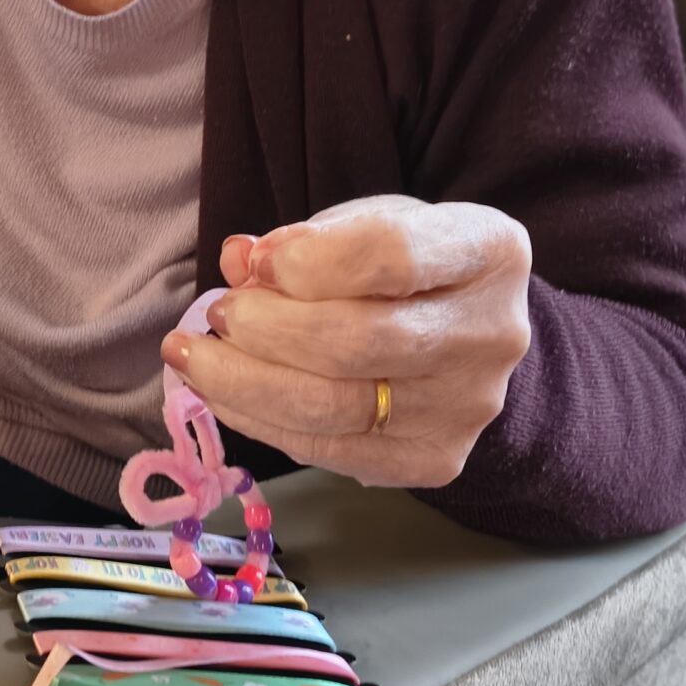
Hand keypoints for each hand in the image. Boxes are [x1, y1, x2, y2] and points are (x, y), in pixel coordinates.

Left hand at [162, 195, 532, 489]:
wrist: (465, 335)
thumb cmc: (406, 270)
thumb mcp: (364, 226)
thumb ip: (305, 241)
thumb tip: (241, 261)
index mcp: (489, 252)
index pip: (392, 254)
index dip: (307, 261)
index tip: (257, 261)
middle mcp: (492, 335)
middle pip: (357, 340)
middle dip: (264, 328)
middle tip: (216, 313)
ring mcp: (467, 408)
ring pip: (333, 406)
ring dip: (243, 381)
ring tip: (193, 355)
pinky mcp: (435, 460)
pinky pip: (327, 449)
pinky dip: (259, 420)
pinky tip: (222, 393)